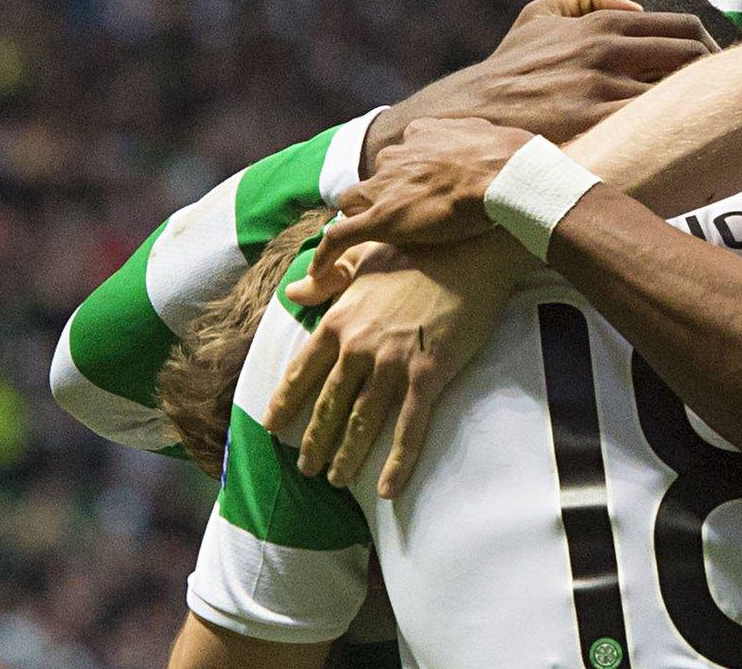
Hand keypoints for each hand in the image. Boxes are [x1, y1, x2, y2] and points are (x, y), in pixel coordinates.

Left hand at [267, 234, 530, 497]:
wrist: (469, 251)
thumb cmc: (418, 251)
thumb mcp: (361, 259)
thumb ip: (325, 280)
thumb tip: (292, 291)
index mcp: (339, 321)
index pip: (302, 371)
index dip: (285, 402)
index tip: (271, 424)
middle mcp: (358, 346)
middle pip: (328, 405)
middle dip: (314, 441)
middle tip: (306, 468)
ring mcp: (392, 363)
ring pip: (362, 422)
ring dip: (346, 456)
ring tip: (335, 479)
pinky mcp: (428, 374)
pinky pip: (408, 427)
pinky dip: (397, 461)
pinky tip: (386, 489)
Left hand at [307, 118, 533, 295]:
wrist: (507, 174)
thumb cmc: (511, 159)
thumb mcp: (494, 137)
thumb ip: (480, 141)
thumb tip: (495, 147)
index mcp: (422, 135)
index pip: (403, 156)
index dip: (409, 175)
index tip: (420, 191)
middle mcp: (397, 157)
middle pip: (375, 178)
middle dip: (381, 194)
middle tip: (399, 217)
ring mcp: (386, 188)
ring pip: (353, 202)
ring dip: (357, 218)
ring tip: (363, 241)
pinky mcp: (380, 219)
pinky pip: (339, 237)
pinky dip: (325, 256)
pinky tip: (318, 276)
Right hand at [360, 0, 718, 168]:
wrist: (469, 114)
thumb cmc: (510, 67)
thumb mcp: (539, 14)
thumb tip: (635, 5)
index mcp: (603, 23)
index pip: (685, 29)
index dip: (711, 50)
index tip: (719, 71)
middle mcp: (607, 51)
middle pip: (692, 59)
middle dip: (716, 78)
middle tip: (723, 99)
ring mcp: (602, 89)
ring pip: (677, 94)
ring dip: (697, 108)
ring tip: (708, 125)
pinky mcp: (594, 126)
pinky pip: (651, 126)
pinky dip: (672, 133)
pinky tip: (680, 147)